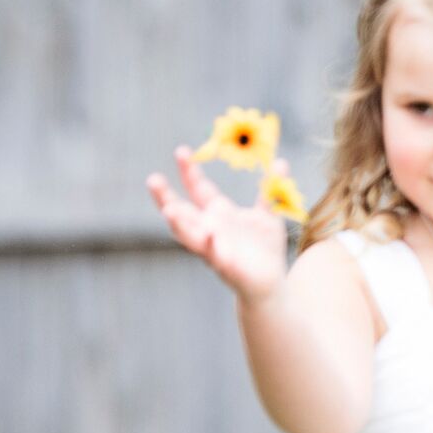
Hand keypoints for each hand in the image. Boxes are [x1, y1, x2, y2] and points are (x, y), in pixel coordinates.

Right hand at [145, 146, 289, 303]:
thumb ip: (270, 190)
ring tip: (169, 210)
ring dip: (179, 224)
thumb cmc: (264, 249)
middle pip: (181, 211)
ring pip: (190, 236)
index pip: (198, 188)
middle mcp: (210, 229)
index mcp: (218, 214)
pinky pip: (215, 256)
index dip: (189, 171)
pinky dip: (211, 247)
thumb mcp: (269, 214)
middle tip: (152, 179)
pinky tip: (211, 236)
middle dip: (165, 197)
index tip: (181, 150)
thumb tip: (280, 161)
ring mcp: (214, 248)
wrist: (272, 282)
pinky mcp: (226, 266)